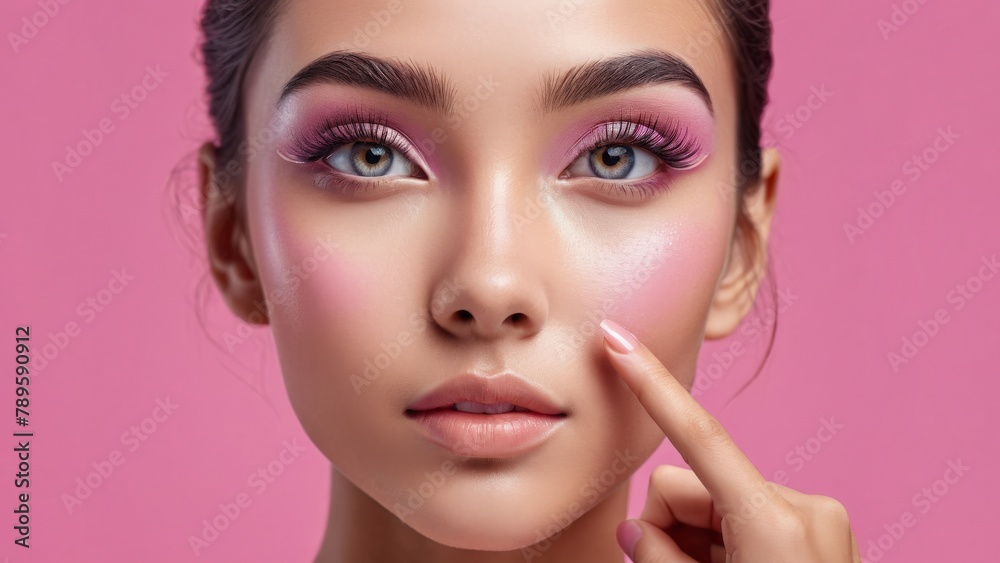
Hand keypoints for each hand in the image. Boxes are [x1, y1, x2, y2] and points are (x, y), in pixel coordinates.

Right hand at [599, 319, 859, 562]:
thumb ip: (658, 555)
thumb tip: (634, 529)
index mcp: (774, 522)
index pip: (697, 435)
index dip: (650, 383)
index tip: (617, 338)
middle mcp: (805, 507)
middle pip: (695, 481)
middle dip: (674, 524)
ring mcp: (821, 518)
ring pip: (720, 500)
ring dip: (701, 540)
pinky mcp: (825, 531)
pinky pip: (750, 516)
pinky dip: (729, 545)